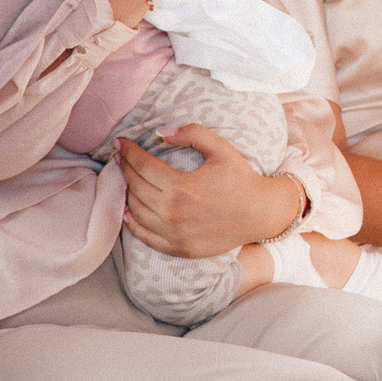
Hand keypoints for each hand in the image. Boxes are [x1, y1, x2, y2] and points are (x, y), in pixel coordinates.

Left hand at [118, 126, 297, 257]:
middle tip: (119, 157)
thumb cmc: (242, 178)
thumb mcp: (222, 149)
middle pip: (135, 187)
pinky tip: (128, 211)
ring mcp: (173, 232)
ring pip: (136, 211)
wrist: (262, 212)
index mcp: (180, 186)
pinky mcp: (178, 247)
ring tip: (126, 180)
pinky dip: (132, 223)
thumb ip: (193, 134)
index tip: (120, 143)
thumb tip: (161, 133)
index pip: (142, 166)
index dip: (128, 152)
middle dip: (124, 168)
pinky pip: (145, 236)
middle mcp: (172, 211)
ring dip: (127, 193)